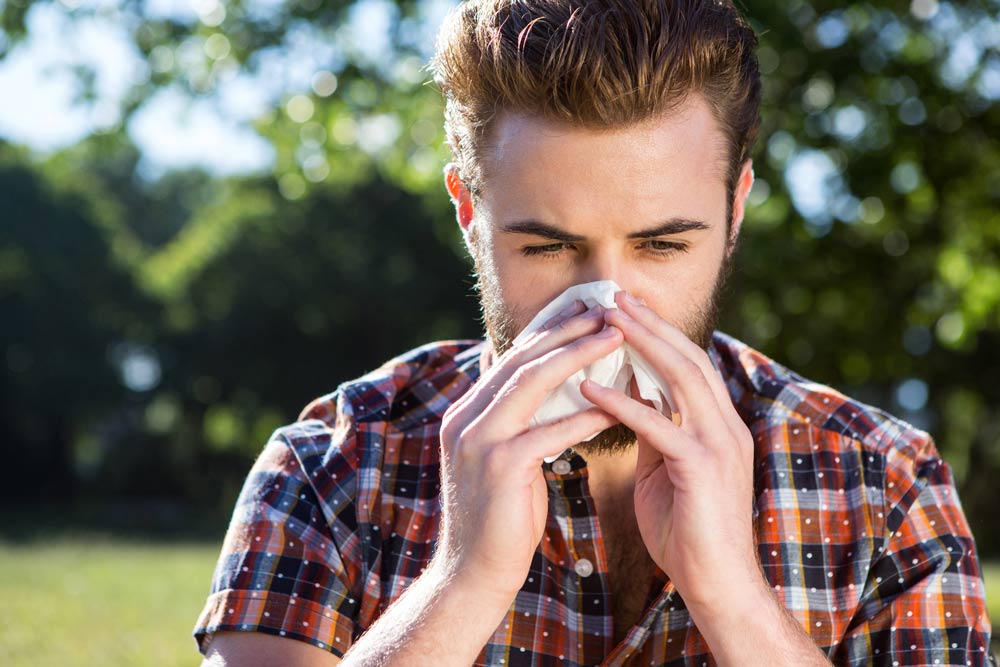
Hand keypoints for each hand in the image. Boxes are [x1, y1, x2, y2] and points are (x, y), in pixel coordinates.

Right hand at [435, 302, 622, 600]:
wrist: (472, 575)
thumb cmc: (498, 519)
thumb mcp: (501, 460)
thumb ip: (514, 422)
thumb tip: (543, 389)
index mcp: (465, 412)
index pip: (510, 358)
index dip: (548, 330)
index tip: (584, 310)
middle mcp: (465, 418)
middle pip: (520, 358)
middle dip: (565, 329)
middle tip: (605, 308)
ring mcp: (478, 441)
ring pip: (532, 382)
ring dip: (577, 355)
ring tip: (615, 336)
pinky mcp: (501, 467)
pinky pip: (550, 431)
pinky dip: (585, 415)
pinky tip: (617, 405)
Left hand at [579, 291, 760, 611]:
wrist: (716, 586)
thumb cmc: (686, 530)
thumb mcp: (664, 469)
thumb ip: (652, 431)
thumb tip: (628, 396)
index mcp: (718, 424)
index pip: (689, 363)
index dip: (658, 332)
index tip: (624, 306)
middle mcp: (725, 426)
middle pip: (688, 357)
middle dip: (650, 323)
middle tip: (613, 295)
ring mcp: (719, 445)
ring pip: (681, 379)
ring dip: (641, 345)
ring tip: (605, 320)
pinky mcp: (703, 469)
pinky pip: (658, 427)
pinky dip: (623, 404)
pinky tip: (590, 389)